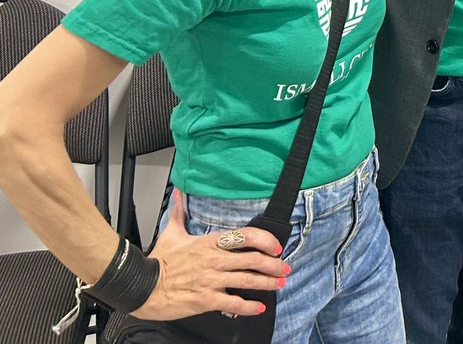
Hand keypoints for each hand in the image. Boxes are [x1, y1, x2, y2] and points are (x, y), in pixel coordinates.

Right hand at [135, 190, 289, 319]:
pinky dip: (249, 307)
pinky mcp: (206, 300)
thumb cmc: (158, 260)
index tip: (276, 246)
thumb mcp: (171, 232)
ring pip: (248, 280)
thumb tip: (180, 192)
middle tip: (285, 266)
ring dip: (268, 283)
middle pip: (253, 260)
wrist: (141, 285)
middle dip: (274, 264)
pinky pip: (233, 303)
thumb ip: (180, 212)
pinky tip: (259, 307)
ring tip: (280, 283)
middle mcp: (214, 260)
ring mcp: (211, 280)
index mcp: (210, 243)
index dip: (266, 240)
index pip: (246, 236)